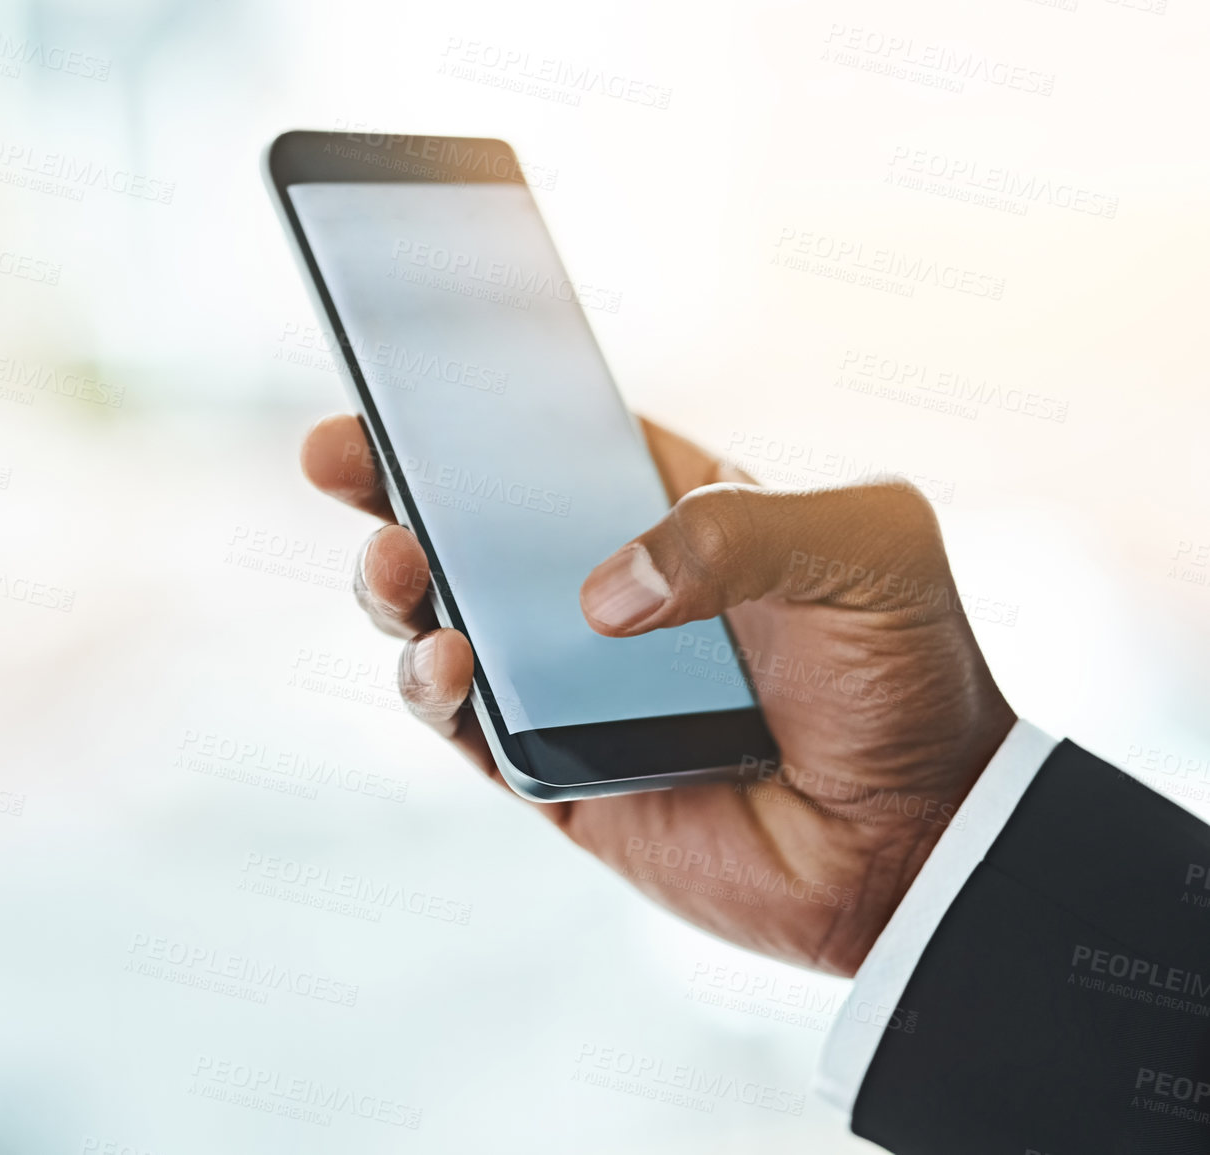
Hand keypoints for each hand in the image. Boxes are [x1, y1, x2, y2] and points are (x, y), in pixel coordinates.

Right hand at [300, 413, 1015, 975]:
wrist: (922, 844)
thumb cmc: (908, 674)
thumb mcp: (865, 545)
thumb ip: (736, 533)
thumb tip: (597, 597)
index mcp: (663, 506)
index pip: (543, 439)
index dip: (468, 404)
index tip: (401, 370)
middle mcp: (598, 586)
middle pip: (464, 520)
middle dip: (387, 481)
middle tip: (335, 452)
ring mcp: (565, 679)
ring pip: (438, 616)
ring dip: (394, 582)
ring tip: (396, 563)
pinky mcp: (548, 770)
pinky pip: (462, 724)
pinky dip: (431, 688)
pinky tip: (444, 659)